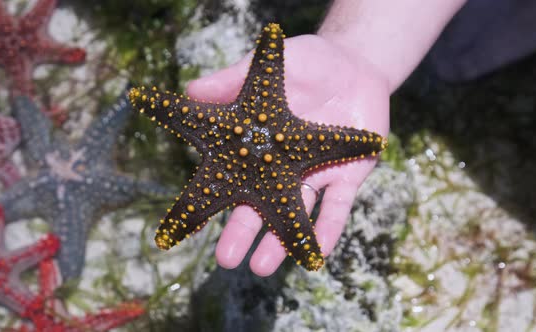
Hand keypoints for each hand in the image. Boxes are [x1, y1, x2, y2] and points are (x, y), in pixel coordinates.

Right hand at [186, 34, 389, 275]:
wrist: (353, 67)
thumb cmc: (307, 64)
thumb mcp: (269, 66)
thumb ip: (232, 78)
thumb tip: (191, 90)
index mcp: (257, 148)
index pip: (227, 178)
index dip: (206, 201)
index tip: (182, 227)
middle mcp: (282, 169)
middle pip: (259, 206)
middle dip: (242, 233)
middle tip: (226, 259)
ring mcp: (314, 176)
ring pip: (295, 214)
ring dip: (281, 240)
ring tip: (262, 267)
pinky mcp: (347, 177)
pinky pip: (337, 207)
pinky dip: (327, 229)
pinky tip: (317, 251)